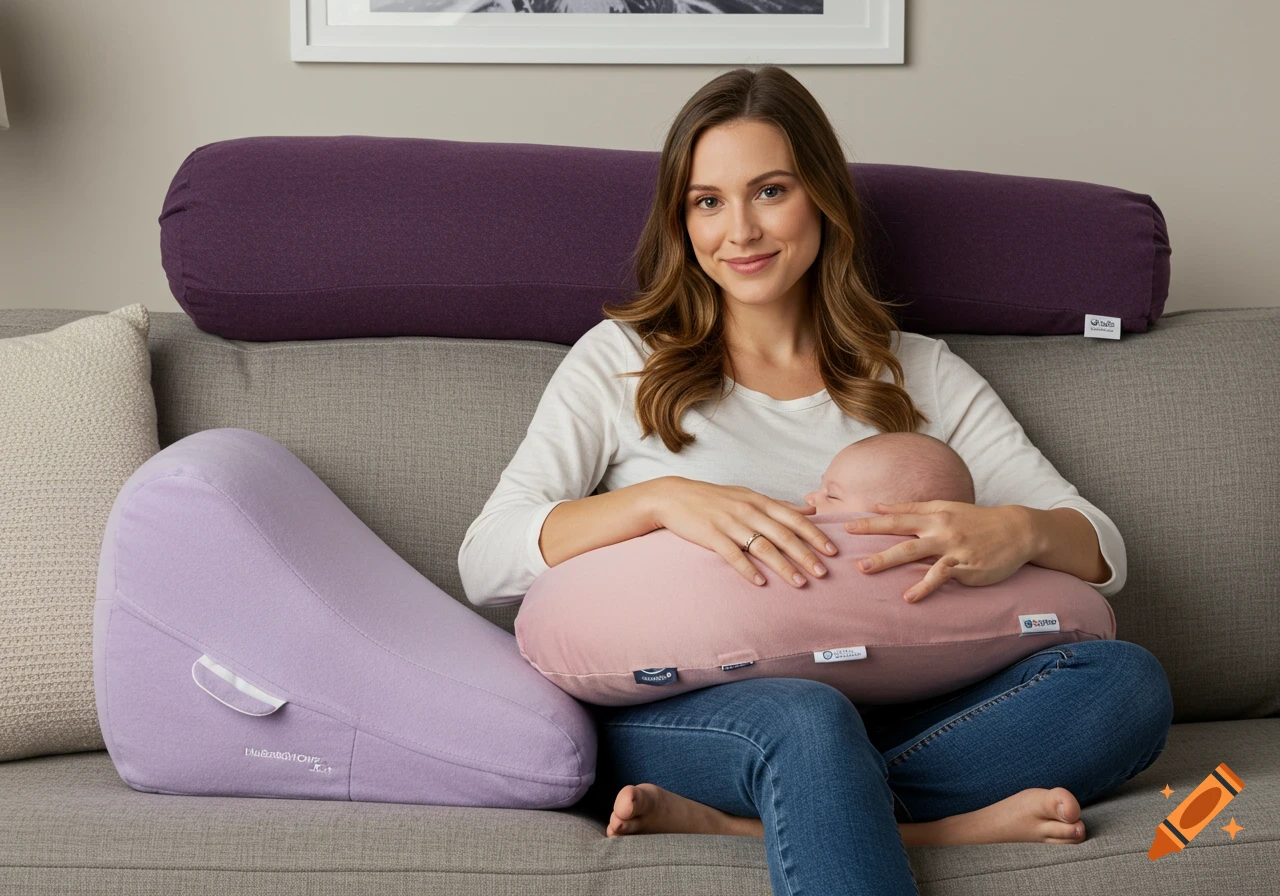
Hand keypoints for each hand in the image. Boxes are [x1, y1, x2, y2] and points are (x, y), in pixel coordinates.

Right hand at [652, 476, 838, 587]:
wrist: (673, 496)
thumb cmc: (713, 498)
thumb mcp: (747, 494)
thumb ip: (778, 504)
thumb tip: (809, 509)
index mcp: (758, 500)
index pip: (793, 518)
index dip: (814, 534)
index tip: (831, 551)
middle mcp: (747, 510)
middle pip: (783, 534)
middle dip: (805, 554)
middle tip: (823, 573)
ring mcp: (729, 523)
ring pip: (763, 546)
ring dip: (783, 566)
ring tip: (799, 582)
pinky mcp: (712, 535)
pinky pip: (733, 555)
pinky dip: (748, 569)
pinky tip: (760, 582)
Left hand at [847, 501, 1035, 602]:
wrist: (1017, 530)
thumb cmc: (977, 520)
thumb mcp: (945, 507)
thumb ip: (912, 507)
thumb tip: (880, 506)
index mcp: (933, 514)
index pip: (896, 515)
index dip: (871, 520)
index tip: (846, 525)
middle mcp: (939, 527)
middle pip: (899, 530)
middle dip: (871, 535)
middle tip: (846, 542)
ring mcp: (951, 546)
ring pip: (913, 551)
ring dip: (887, 560)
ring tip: (865, 569)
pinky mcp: (964, 565)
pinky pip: (940, 575)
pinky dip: (923, 586)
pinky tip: (908, 596)